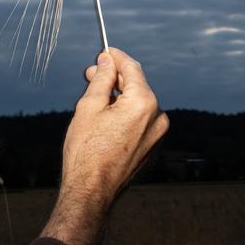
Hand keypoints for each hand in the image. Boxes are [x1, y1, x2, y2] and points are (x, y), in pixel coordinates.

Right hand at [41, 47, 168, 244]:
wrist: (92, 192)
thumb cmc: (86, 152)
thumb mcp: (89, 107)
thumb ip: (101, 79)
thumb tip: (106, 62)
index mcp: (144, 103)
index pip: (132, 68)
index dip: (116, 57)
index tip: (103, 52)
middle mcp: (158, 117)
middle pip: (137, 85)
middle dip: (115, 77)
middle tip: (91, 74)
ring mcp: (158, 134)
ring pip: (139, 103)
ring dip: (120, 96)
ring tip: (95, 98)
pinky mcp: (153, 147)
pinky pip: (141, 121)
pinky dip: (126, 114)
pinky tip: (106, 118)